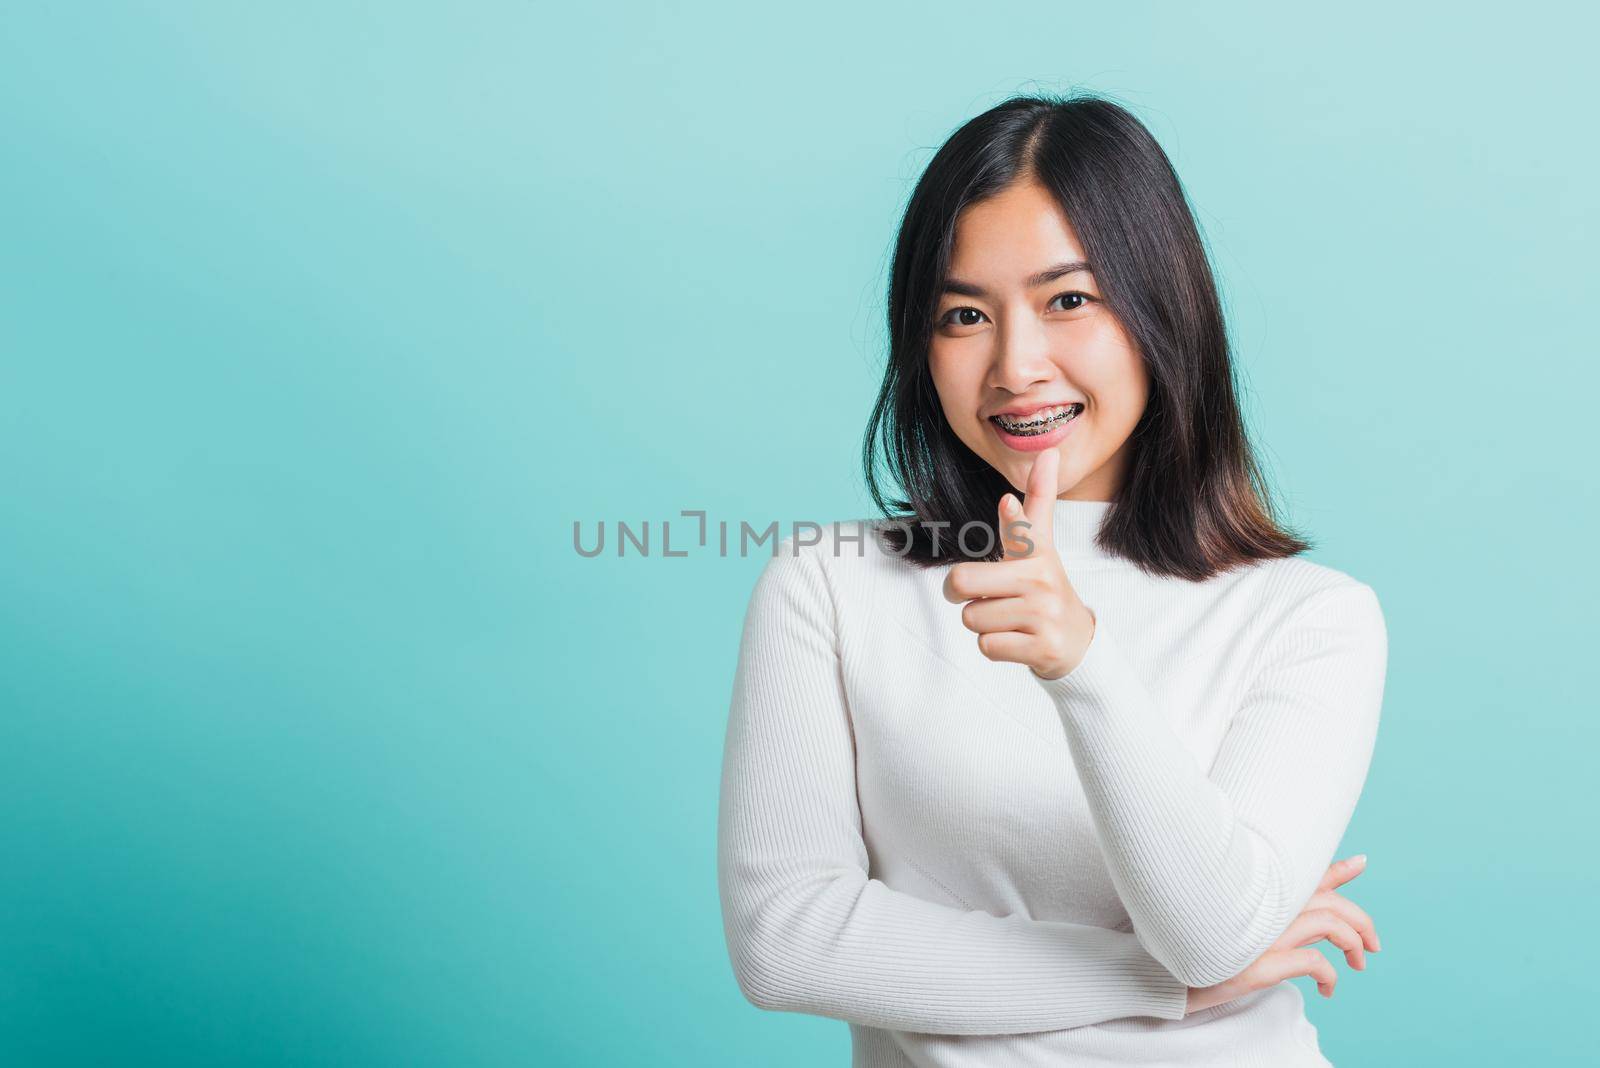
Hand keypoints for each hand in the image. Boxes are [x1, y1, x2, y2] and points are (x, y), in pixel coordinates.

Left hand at [941, 447, 1092, 679]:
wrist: (1077, 644)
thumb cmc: (1043, 591)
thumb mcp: (1040, 550)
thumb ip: (1036, 506)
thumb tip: (1047, 453)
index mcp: (1038, 555)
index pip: (1023, 531)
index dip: (1013, 518)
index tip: (1006, 501)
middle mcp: (1042, 581)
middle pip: (962, 582)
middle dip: (961, 594)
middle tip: (984, 597)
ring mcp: (1043, 615)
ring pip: (972, 618)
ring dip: (984, 624)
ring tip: (1011, 621)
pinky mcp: (1041, 648)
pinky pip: (986, 646)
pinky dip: (994, 647)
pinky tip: (1017, 640)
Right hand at [1184, 854, 1381, 1013]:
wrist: (1156, 974)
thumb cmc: (1186, 946)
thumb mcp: (1224, 921)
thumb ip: (1254, 908)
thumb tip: (1283, 908)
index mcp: (1251, 892)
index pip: (1304, 873)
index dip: (1337, 867)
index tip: (1361, 862)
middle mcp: (1259, 907)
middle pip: (1328, 901)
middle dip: (1361, 922)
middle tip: (1373, 945)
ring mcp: (1260, 935)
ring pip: (1329, 924)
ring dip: (1354, 943)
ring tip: (1358, 963)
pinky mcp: (1258, 965)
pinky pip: (1313, 961)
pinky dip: (1329, 973)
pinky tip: (1328, 987)